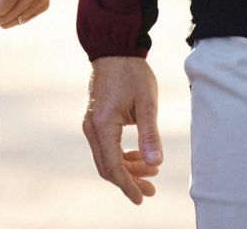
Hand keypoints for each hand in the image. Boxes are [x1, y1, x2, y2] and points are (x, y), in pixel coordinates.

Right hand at [83, 57, 162, 203]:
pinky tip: (139, 155)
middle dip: (129, 181)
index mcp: (102, 125)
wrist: (113, 48)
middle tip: (151, 189)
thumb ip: (150, 134)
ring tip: (151, 171)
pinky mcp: (95, 119)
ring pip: (105, 157)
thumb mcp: (146, 103)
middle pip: (107, 166)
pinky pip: (105, 146)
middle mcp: (91, 127)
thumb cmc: (132, 73)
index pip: (113, 166)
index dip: (128, 185)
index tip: (142, 198)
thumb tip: (155, 162)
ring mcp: (90, 123)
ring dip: (127, 169)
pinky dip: (121, 155)